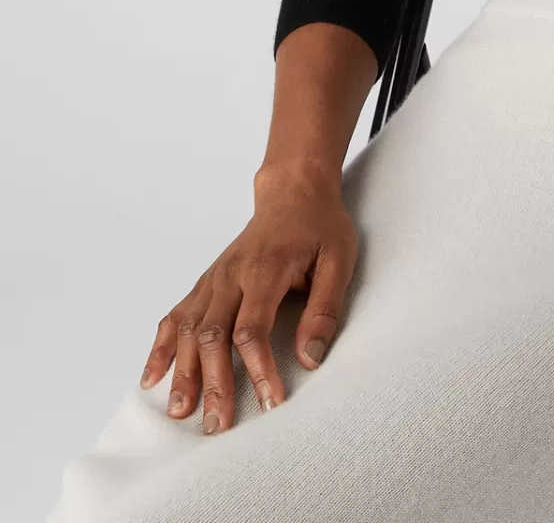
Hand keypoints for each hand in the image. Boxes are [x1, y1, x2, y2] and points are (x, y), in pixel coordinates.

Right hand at [137, 164, 358, 433]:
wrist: (294, 191)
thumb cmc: (320, 227)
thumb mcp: (338, 260)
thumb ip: (324, 309)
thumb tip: (310, 359)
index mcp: (266, 269)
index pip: (253, 328)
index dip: (258, 369)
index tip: (270, 403)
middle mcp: (232, 275)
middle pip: (214, 335)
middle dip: (214, 383)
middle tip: (218, 425)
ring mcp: (214, 278)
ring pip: (191, 329)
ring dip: (183, 372)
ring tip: (181, 412)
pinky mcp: (206, 282)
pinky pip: (176, 315)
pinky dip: (162, 346)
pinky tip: (152, 377)